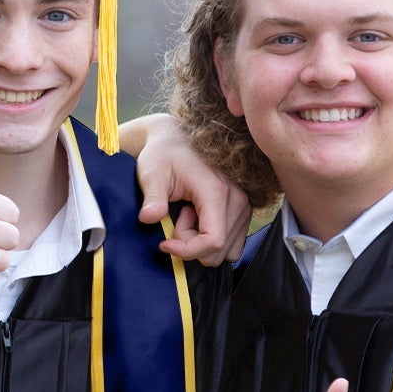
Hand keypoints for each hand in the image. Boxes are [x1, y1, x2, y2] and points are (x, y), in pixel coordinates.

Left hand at [126, 113, 250, 265]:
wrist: (175, 141)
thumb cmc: (163, 155)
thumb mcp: (151, 174)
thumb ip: (152, 197)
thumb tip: (149, 217)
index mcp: (216, 191)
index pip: (213, 241)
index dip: (187, 250)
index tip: (165, 243)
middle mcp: (237, 199)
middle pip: (218, 249)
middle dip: (191, 244)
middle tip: (177, 217)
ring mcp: (243, 205)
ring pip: (225, 250)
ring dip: (201, 242)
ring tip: (186, 214)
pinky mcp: (242, 210)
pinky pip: (231, 243)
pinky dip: (211, 239)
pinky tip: (197, 218)